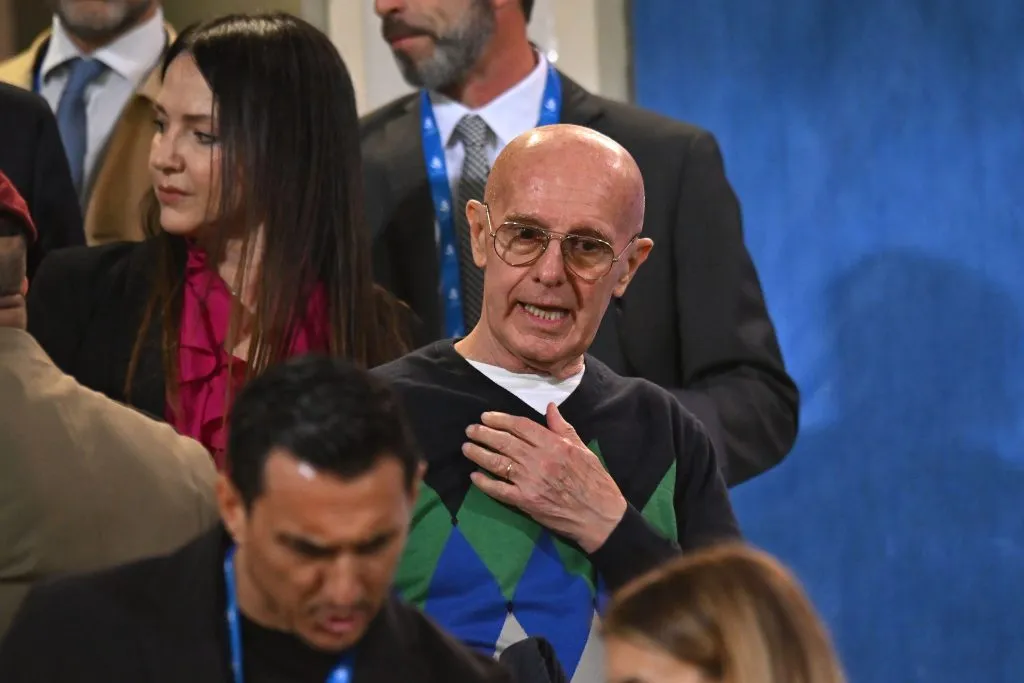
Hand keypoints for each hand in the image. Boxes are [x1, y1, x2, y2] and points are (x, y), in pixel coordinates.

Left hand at [462, 403, 626, 552]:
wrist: (599, 515)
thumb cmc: (594, 480)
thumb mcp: (581, 449)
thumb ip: (562, 428)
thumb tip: (549, 407)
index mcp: (553, 445)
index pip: (520, 426)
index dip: (500, 419)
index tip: (486, 417)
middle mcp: (539, 460)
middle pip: (505, 442)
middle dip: (484, 434)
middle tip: (470, 430)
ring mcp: (530, 482)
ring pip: (498, 463)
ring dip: (479, 454)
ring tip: (467, 448)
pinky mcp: (526, 502)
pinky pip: (500, 490)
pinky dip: (485, 483)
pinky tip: (474, 477)